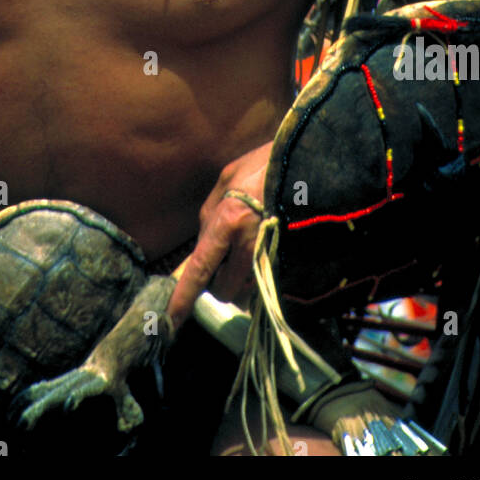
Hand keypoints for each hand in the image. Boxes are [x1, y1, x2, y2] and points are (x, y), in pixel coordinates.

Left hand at [168, 142, 271, 329]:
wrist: (309, 160)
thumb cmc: (267, 164)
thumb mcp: (228, 177)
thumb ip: (210, 212)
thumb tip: (203, 240)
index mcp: (228, 221)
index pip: (200, 268)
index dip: (183, 297)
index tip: (170, 319)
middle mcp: (249, 243)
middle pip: (223, 289)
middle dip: (219, 281)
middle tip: (224, 256)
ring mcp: (272, 253)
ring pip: (245, 288)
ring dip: (240, 277)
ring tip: (249, 243)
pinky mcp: (289, 258)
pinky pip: (266, 280)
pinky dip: (260, 272)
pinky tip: (264, 245)